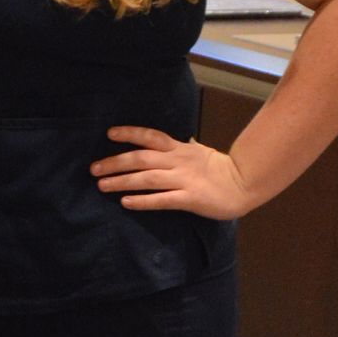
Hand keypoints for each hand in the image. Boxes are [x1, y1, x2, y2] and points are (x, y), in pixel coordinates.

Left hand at [92, 127, 253, 218]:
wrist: (243, 183)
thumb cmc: (218, 168)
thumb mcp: (197, 151)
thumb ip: (179, 147)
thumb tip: (165, 140)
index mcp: (179, 149)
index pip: (151, 136)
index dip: (130, 134)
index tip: (110, 134)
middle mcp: (178, 161)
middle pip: (141, 158)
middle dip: (115, 162)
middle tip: (94, 169)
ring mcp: (183, 180)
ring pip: (147, 179)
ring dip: (122, 181)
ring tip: (102, 186)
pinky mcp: (189, 198)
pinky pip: (162, 200)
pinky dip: (143, 201)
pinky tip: (126, 202)